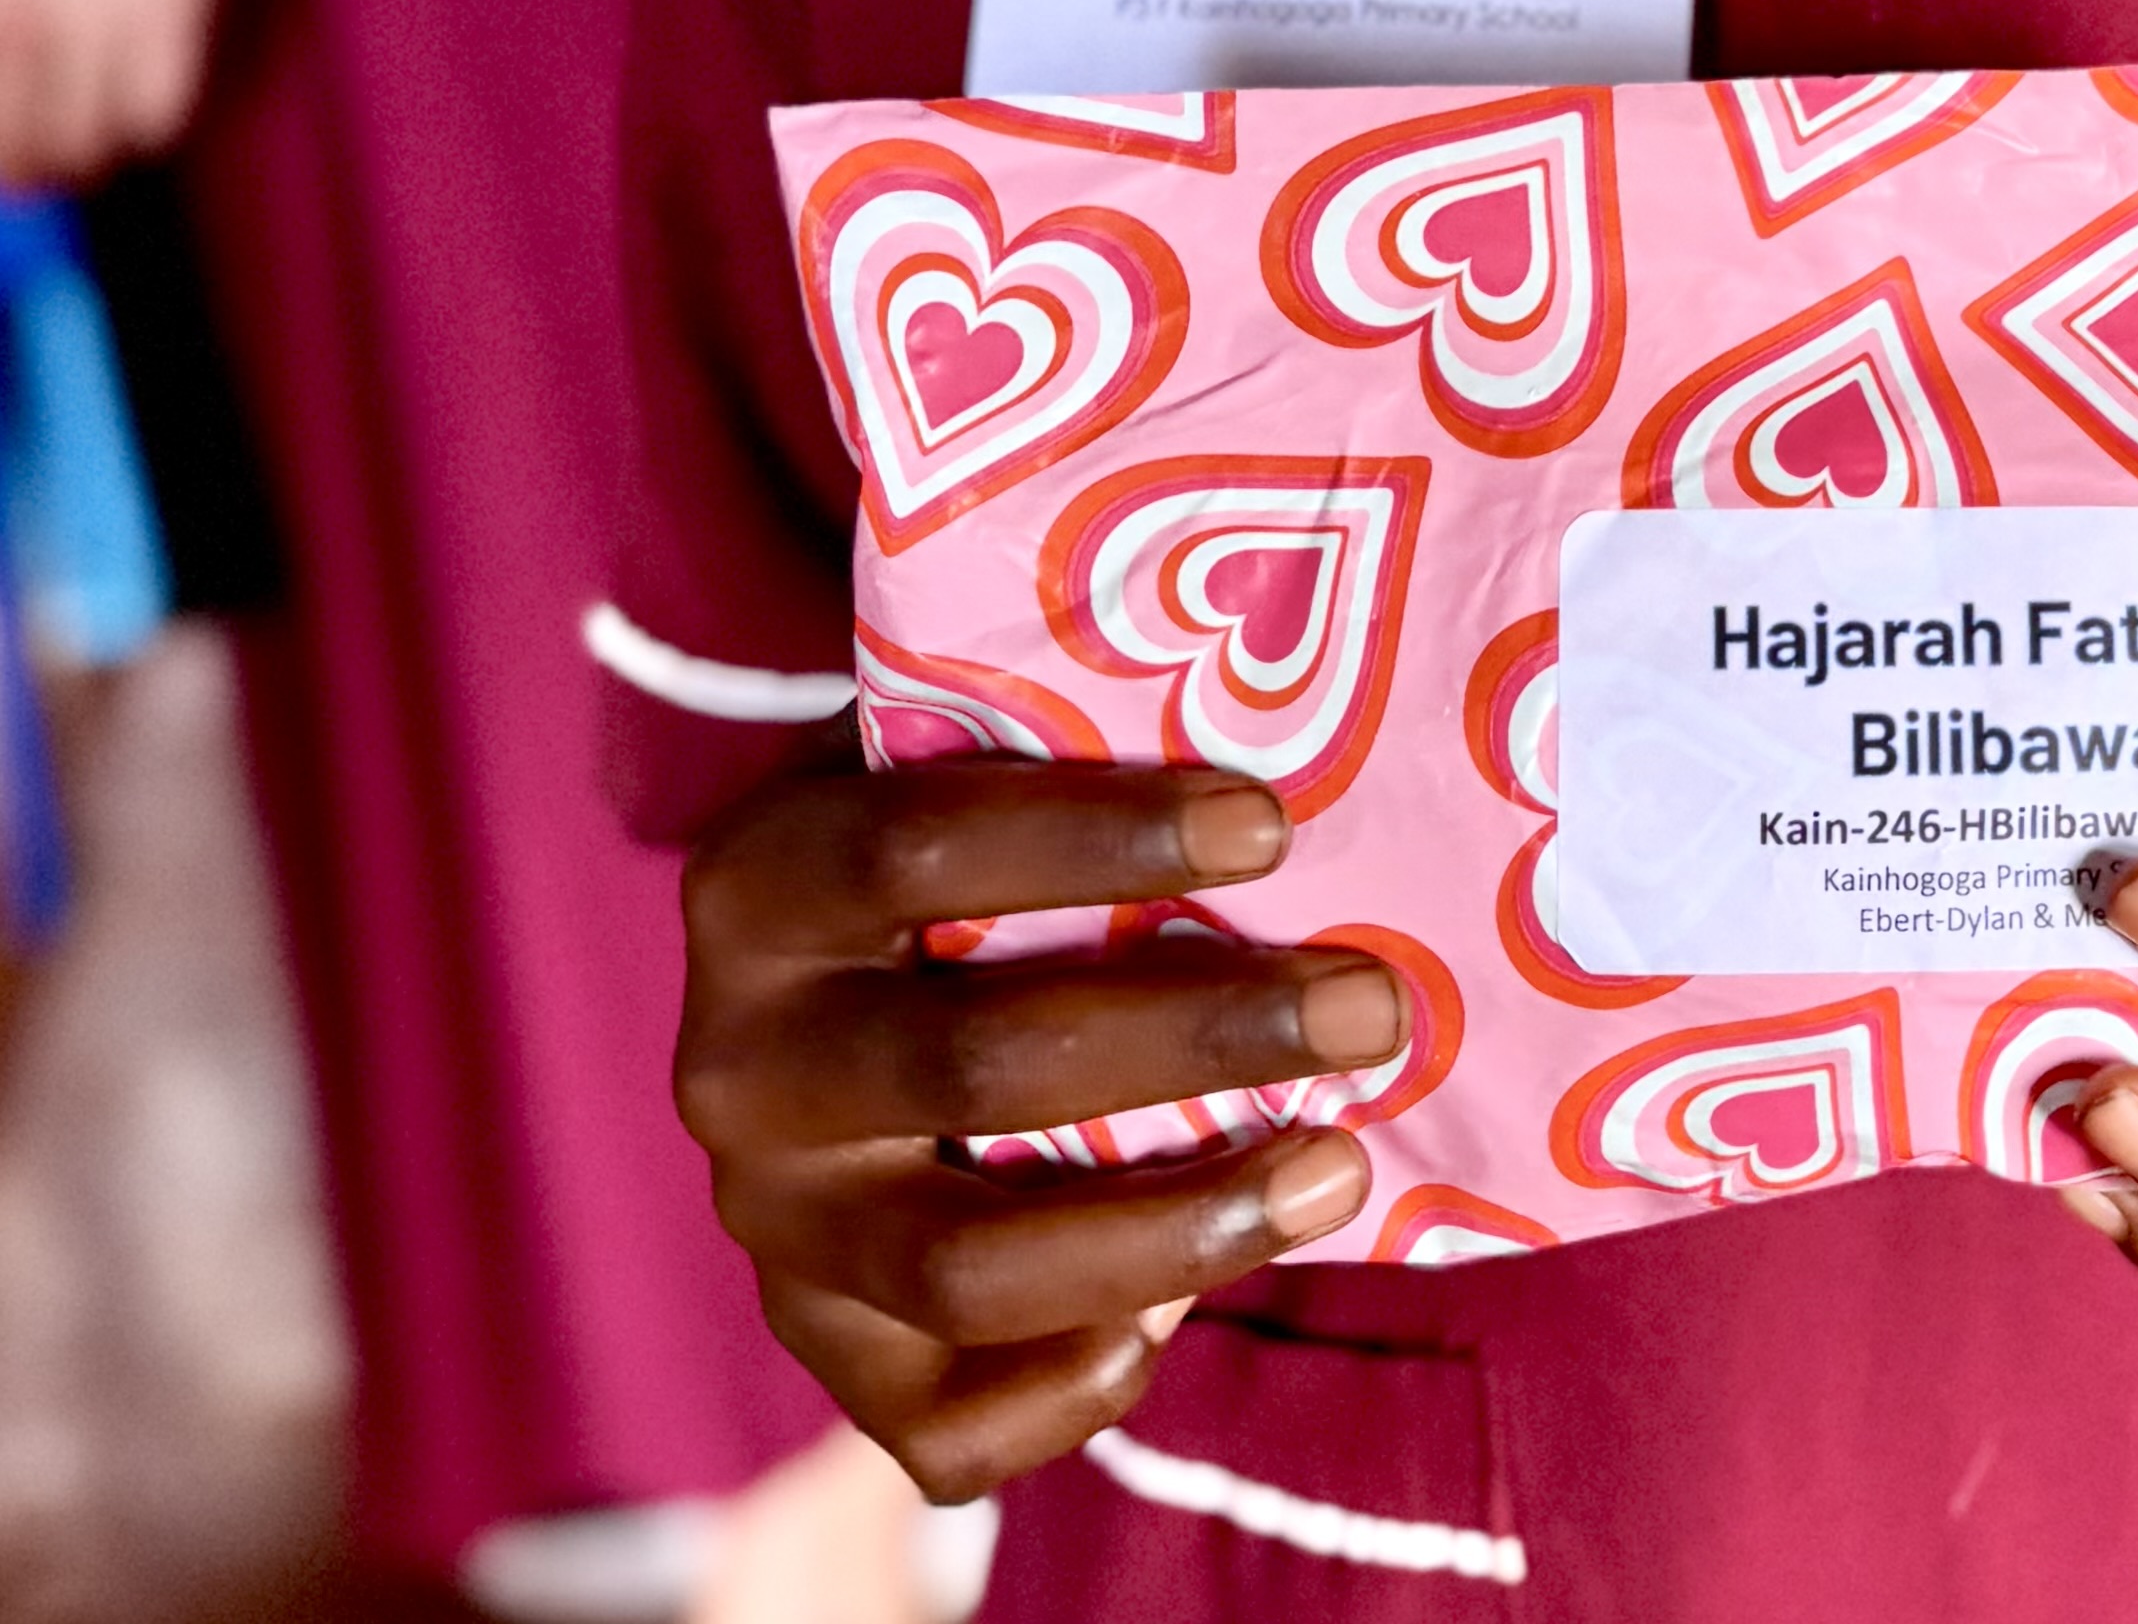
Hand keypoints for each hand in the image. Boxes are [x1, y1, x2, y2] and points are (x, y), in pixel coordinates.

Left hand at [0, 0, 247, 182]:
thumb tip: (6, 25)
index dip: (0, 156)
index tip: (7, 168)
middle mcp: (24, 13)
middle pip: (22, 146)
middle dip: (32, 170)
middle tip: (44, 173)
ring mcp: (100, 12)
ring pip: (89, 138)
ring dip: (90, 154)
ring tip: (96, 153)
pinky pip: (161, 101)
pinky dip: (154, 115)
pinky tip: (151, 110)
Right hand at [675, 759, 1405, 1501]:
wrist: (825, 993)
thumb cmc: (950, 857)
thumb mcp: (960, 772)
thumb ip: (1060, 750)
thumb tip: (1294, 747)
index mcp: (758, 888)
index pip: (915, 846)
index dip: (1097, 836)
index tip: (1269, 824)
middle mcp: (736, 1068)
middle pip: (970, 1063)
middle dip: (1195, 1037)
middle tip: (1366, 1008)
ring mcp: (774, 1229)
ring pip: (967, 1264)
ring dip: (1177, 1226)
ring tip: (1338, 1169)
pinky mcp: (821, 1353)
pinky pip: (941, 1426)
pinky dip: (1075, 1383)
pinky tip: (1181, 1314)